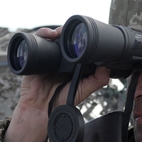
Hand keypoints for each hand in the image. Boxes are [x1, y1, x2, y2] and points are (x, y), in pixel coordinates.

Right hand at [4, 26, 110, 141]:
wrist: (40, 110)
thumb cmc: (60, 103)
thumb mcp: (83, 90)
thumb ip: (96, 80)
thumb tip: (108, 67)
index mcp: (71, 66)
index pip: (75, 47)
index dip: (78, 38)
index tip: (83, 33)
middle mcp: (58, 60)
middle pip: (61, 40)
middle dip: (65, 32)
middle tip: (71, 30)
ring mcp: (45, 59)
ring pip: (49, 39)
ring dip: (54, 31)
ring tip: (59, 32)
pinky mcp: (33, 59)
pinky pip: (35, 43)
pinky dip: (40, 35)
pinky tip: (48, 35)